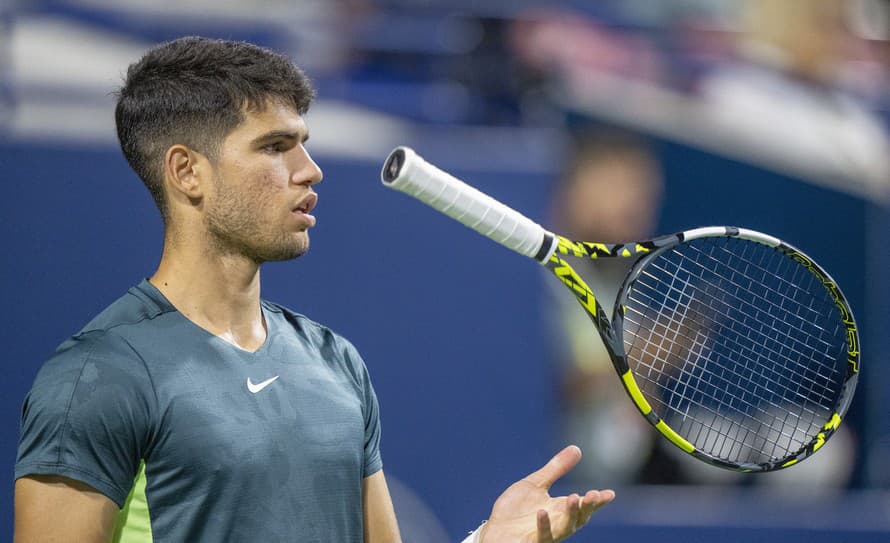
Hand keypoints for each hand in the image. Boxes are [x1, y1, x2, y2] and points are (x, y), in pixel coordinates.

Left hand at [478, 446, 613, 542]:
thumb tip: (577, 448)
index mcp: (560, 509)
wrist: (495, 530)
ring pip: (564, 528)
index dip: (597, 501)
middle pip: (578, 517)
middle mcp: (557, 523)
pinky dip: (543, 525)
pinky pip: (541, 536)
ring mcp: (546, 534)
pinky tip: (542, 511)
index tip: (610, 493)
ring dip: (570, 514)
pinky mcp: (531, 541)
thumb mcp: (536, 484)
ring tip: (573, 497)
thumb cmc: (516, 510)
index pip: (583, 506)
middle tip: (594, 495)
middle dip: (587, 506)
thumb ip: (556, 469)